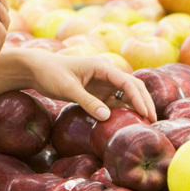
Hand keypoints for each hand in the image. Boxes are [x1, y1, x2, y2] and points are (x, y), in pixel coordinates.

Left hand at [24, 52, 155, 121]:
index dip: (139, 97)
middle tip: (152, 120)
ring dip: (137, 107)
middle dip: (144, 102)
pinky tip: (129, 122)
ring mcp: (103, 83)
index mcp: (102, 67)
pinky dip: (124, 110)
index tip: (146, 113)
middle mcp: (107, 73)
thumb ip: (87, 102)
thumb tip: (107, 116)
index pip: (127, 81)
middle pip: (133, 86)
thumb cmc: (51, 74)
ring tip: (146, 123)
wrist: (37, 70)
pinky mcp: (98, 92)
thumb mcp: (68, 88)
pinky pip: (116, 101)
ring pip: (127, 94)